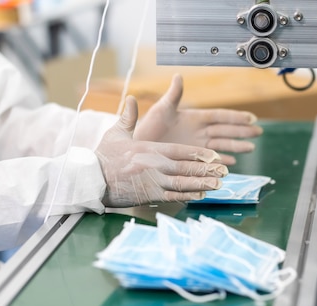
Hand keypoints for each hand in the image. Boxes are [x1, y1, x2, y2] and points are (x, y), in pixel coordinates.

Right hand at [95, 96, 227, 207]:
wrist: (91, 179)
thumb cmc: (104, 156)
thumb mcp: (116, 133)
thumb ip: (128, 116)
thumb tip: (131, 98)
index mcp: (150, 149)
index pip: (180, 150)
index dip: (199, 153)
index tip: (214, 155)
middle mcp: (155, 165)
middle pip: (186, 167)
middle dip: (207, 169)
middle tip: (224, 170)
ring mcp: (153, 182)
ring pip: (183, 183)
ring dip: (202, 184)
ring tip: (218, 184)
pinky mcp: (149, 196)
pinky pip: (173, 196)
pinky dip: (188, 196)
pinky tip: (201, 195)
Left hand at [133, 74, 262, 164]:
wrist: (137, 149)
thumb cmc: (147, 128)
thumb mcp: (161, 110)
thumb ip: (173, 95)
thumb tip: (178, 76)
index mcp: (193, 118)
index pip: (219, 116)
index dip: (235, 117)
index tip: (251, 117)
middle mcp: (198, 131)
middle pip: (225, 130)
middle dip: (242, 131)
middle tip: (258, 132)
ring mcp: (196, 145)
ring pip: (221, 144)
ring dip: (236, 146)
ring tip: (252, 147)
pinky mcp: (191, 158)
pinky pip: (210, 159)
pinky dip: (221, 160)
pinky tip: (232, 163)